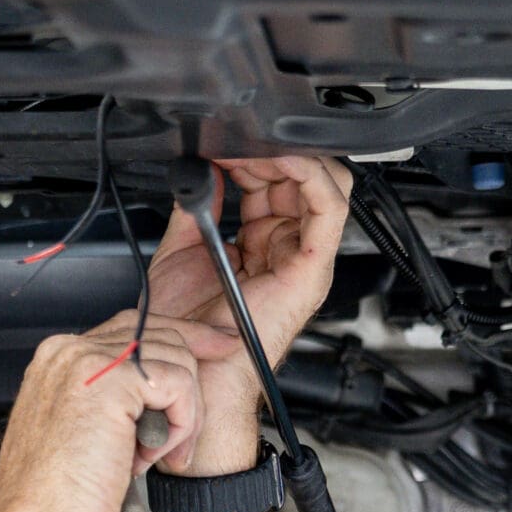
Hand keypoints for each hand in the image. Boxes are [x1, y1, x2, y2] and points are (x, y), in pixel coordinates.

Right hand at [0, 310, 232, 511]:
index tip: (216, 347)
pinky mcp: (112, 382)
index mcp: (59, 361)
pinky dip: (181, 424)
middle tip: (192, 429)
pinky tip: (152, 457)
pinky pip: (178, 384)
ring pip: (176, 360)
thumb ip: (113, 403)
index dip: (181, 340)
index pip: (133, 329)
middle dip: (192, 379)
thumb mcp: (84, 435)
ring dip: (182, 415)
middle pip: (160, 334)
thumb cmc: (56, 500)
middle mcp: (69, 351)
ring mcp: (88, 361)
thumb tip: (160, 393)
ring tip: (156, 458)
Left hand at [146, 155, 351, 426]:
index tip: (221, 143)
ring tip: (252, 151)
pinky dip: (310, 175)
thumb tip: (204, 171)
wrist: (189, 369)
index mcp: (262, 243)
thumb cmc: (187, 330)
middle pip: (301, 177)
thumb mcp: (183, 251)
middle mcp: (287, 248)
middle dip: (269, 152)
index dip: (251, 156)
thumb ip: (196, 209)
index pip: (274, 181)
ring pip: (325, 184)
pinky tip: (282, 160)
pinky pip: (328, 208)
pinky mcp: (312, 269)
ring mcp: (303, 258)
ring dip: (289, 157)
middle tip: (233, 142)